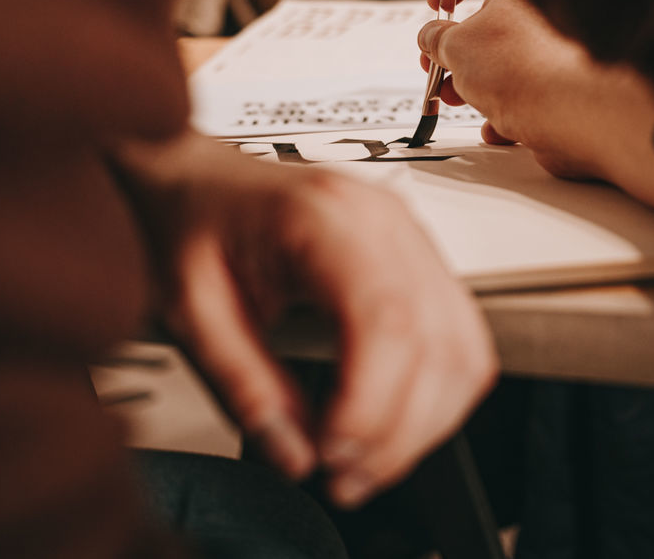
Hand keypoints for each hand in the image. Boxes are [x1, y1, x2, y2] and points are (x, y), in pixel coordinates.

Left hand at [117, 133, 497, 507]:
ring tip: (365, 461)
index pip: (386, 320)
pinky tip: (395, 424)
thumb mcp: (190, 309)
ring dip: (426, 423)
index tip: (329, 453)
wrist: (199, 177)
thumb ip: (244, 386)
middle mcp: (384, 220)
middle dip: (398, 432)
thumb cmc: (192, 221)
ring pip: (464, 347)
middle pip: (436, 343)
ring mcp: (411, 236)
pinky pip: (462, 337)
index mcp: (324, 219)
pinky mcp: (420, 260)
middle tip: (344, 476)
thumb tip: (296, 455)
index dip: (370, 406)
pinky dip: (440, 395)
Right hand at [419, 0, 653, 183]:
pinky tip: (497, 124)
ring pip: (506, 58)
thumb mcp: (456, 48)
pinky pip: (528, 90)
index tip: (438, 4)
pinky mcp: (566, 83)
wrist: (576, 115)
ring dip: (473, 81)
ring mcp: (557, 46)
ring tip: (457, 97)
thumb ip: (436, 38)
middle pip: (490, 16)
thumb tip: (431, 37)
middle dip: (455, 44)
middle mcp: (542, 8)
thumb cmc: (525, 70)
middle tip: (436, 61)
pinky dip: (507, 107)